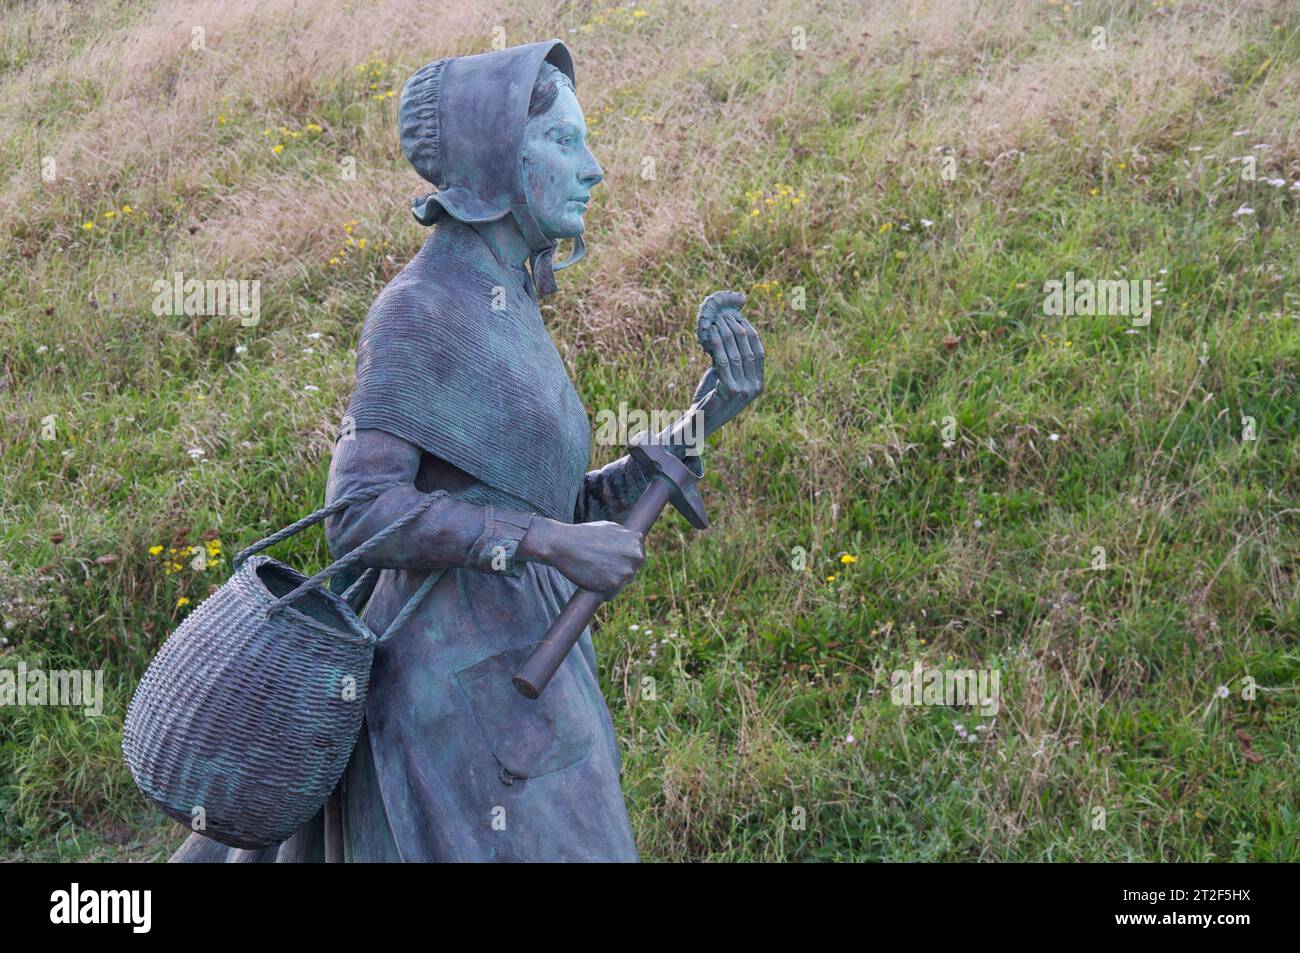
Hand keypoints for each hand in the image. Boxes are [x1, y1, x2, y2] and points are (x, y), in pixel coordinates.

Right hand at [518, 518, 645, 596]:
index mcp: (636, 540)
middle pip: (632, 570)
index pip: (637, 556)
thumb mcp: (611, 527)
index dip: (623, 559)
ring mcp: (626, 571)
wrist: (563, 544)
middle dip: (620, 571)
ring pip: (623, 583)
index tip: (610, 558)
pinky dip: (604, 592)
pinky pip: (612, 594)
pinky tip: (592, 581)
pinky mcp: (614, 584)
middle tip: (601, 566)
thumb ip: (625, 537)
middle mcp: (635, 555)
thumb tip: (636, 543)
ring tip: (595, 571)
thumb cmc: (584, 534)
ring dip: (612, 582)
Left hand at [692, 290, 764, 437]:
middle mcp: (755, 387)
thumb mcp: (726, 377)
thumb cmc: (711, 398)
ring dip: (725, 334)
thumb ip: (732, 361)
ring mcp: (743, 390)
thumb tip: (730, 332)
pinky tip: (710, 334)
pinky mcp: (728, 391)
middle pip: (748, 350)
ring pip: (735, 354)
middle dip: (736, 329)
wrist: (699, 423)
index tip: (739, 318)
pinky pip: (723, 362)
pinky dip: (717, 345)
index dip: (750, 332)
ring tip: (716, 322)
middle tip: (725, 316)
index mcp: (759, 383)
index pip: (759, 351)